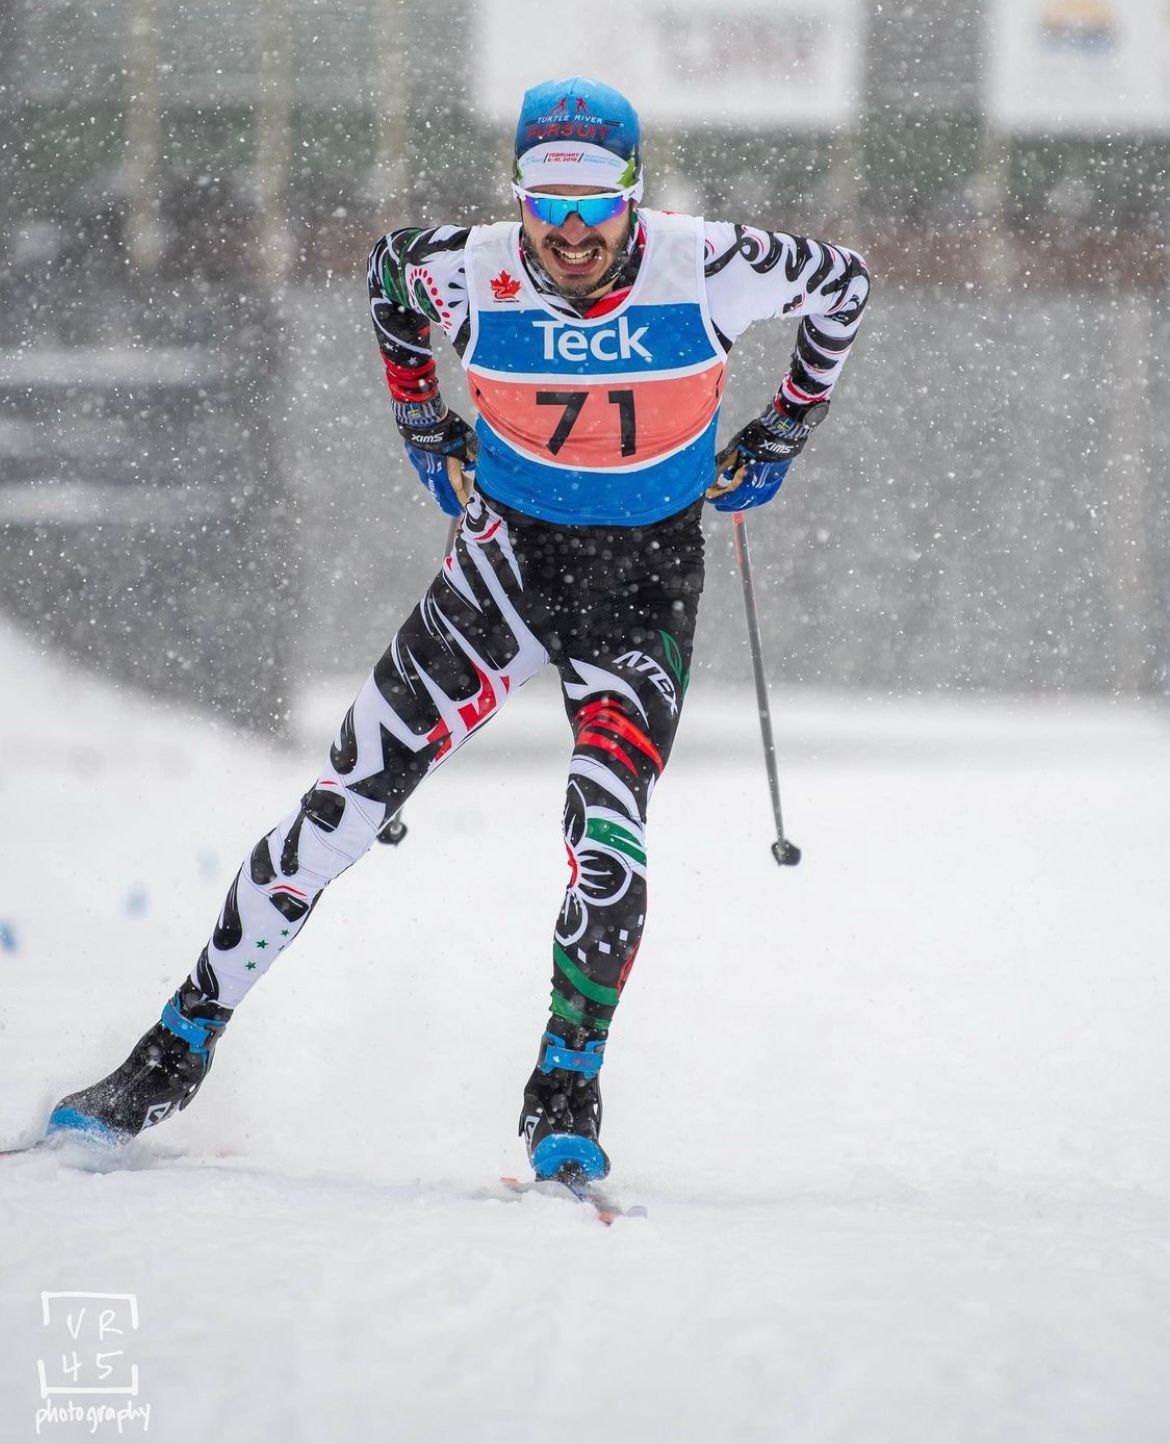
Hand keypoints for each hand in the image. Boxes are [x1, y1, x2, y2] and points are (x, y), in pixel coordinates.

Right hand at [396, 402, 477, 514]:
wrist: (422, 417)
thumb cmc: (447, 429)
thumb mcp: (465, 442)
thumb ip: (469, 457)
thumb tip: (472, 466)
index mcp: (446, 471)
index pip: (456, 491)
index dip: (461, 501)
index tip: (466, 509)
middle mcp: (433, 473)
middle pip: (442, 494)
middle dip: (449, 505)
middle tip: (455, 513)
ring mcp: (423, 468)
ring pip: (432, 487)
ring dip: (440, 496)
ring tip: (445, 502)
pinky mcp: (417, 461)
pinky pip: (426, 478)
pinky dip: (433, 485)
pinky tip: (435, 485)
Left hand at [706, 400, 824, 512]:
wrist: (782, 433)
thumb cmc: (755, 438)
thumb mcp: (734, 450)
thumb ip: (721, 464)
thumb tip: (708, 475)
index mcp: (747, 482)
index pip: (728, 497)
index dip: (716, 497)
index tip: (707, 495)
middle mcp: (759, 490)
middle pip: (738, 503)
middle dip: (724, 500)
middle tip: (714, 496)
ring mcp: (768, 488)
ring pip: (750, 502)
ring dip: (736, 499)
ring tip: (727, 492)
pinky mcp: (775, 484)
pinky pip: (761, 497)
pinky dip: (750, 497)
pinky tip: (744, 493)